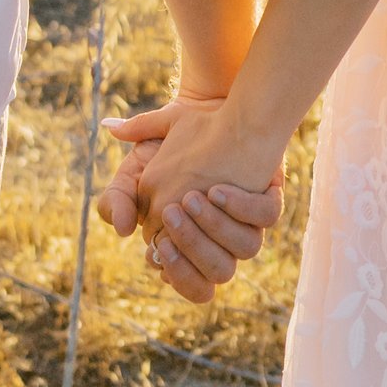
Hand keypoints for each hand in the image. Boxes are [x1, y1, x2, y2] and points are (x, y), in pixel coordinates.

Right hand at [99, 99, 282, 303]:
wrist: (202, 107)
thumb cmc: (167, 143)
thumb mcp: (137, 167)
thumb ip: (118, 197)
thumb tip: (120, 228)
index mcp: (189, 240)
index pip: (185, 280)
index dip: (174, 268)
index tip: (159, 243)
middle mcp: (222, 235)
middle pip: (217, 273)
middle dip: (194, 250)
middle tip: (172, 215)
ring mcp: (246, 217)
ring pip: (246, 248)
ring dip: (217, 228)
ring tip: (193, 197)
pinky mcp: (265, 193)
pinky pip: (267, 214)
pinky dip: (244, 206)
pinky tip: (219, 189)